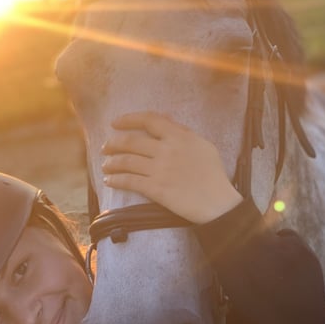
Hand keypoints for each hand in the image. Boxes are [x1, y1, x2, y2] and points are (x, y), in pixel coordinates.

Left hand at [101, 112, 242, 223]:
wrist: (218, 203)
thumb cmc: (213, 174)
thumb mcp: (203, 145)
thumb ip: (182, 132)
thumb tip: (163, 119)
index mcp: (179, 136)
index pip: (149, 120)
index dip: (128, 119)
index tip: (116, 123)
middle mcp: (167, 150)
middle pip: (131, 142)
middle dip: (113, 143)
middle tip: (106, 147)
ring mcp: (160, 170)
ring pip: (127, 161)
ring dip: (111, 162)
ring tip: (106, 165)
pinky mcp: (156, 189)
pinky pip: (129, 181)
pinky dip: (116, 180)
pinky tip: (109, 180)